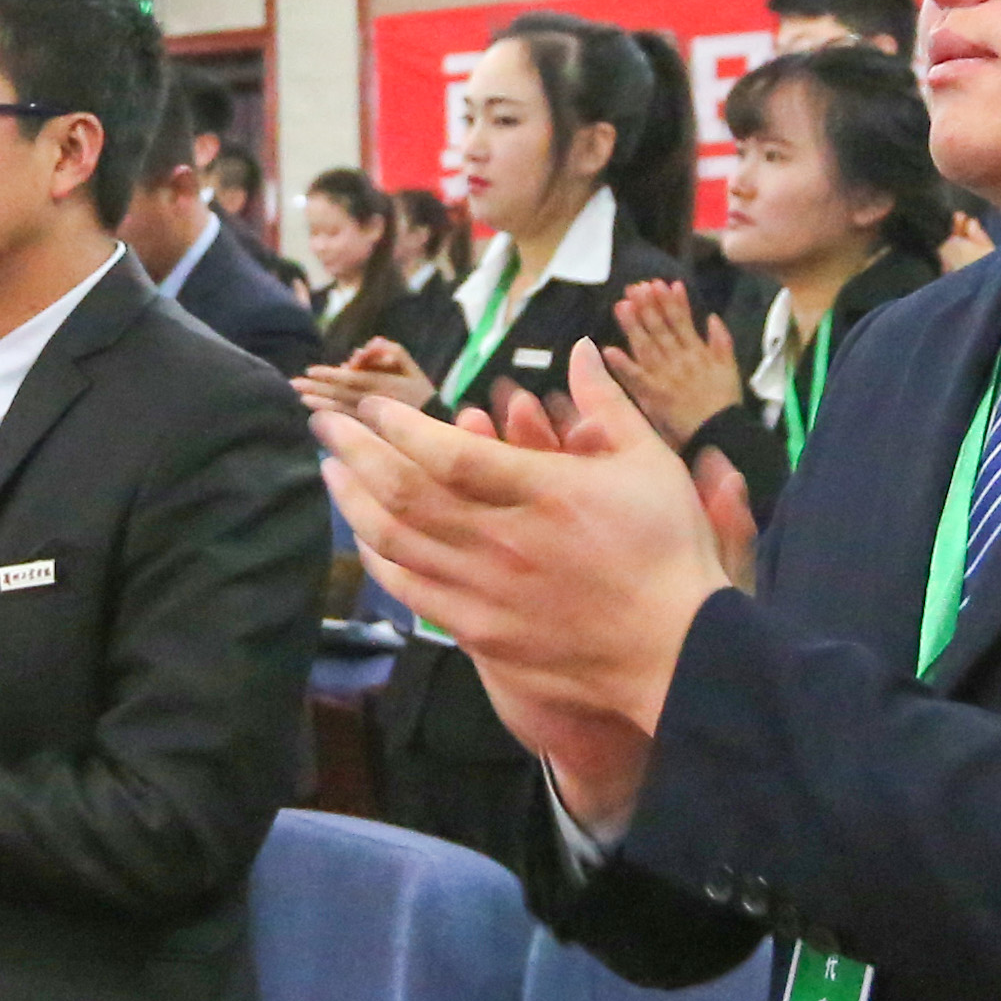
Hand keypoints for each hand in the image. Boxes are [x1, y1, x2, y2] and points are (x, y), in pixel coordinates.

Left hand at [293, 336, 436, 419]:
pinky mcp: (372, 434)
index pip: (354, 379)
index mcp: (389, 385)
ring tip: (300, 398)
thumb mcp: (410, 365)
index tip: (310, 370)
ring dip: (319, 404)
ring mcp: (375, 422)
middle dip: (317, 389)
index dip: (331, 375)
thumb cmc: (417, 389)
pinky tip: (314, 415)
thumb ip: (390, 351)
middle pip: (342, 395)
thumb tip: (366, 346)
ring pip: (342, 411)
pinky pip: (348, 425)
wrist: (436, 426)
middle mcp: (380, 404)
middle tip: (293, 384)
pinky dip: (331, 418)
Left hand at [313, 341, 733, 830]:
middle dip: (352, 450)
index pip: (446, 450)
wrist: (677, 652)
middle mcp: (501, 540)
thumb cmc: (668, 553)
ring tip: (330, 470)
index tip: (373, 405)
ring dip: (352, 502)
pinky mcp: (480, 633)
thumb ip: (606, 403)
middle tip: (324, 423)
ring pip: (394, 541)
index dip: (398, 424)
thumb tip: (578, 348)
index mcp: (540, 492)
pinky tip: (365, 535)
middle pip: (401, 491)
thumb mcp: (651, 463)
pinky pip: (410, 590)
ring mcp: (485, 591)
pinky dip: (378, 558)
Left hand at [599, 277, 741, 450]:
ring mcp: (665, 376)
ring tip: (622, 304)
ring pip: (647, 346)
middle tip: (636, 286)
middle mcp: (680, 360)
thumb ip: (722, 340)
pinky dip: (624, 365)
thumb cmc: (724, 402)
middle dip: (649, 305)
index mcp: (697, 352)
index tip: (661, 283)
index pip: (682, 320)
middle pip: (661, 328)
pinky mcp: (654, 396)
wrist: (721, 433)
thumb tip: (712, 316)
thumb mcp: (731, 368)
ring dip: (634, 325)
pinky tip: (609, 350)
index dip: (670, 301)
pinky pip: (637, 379)